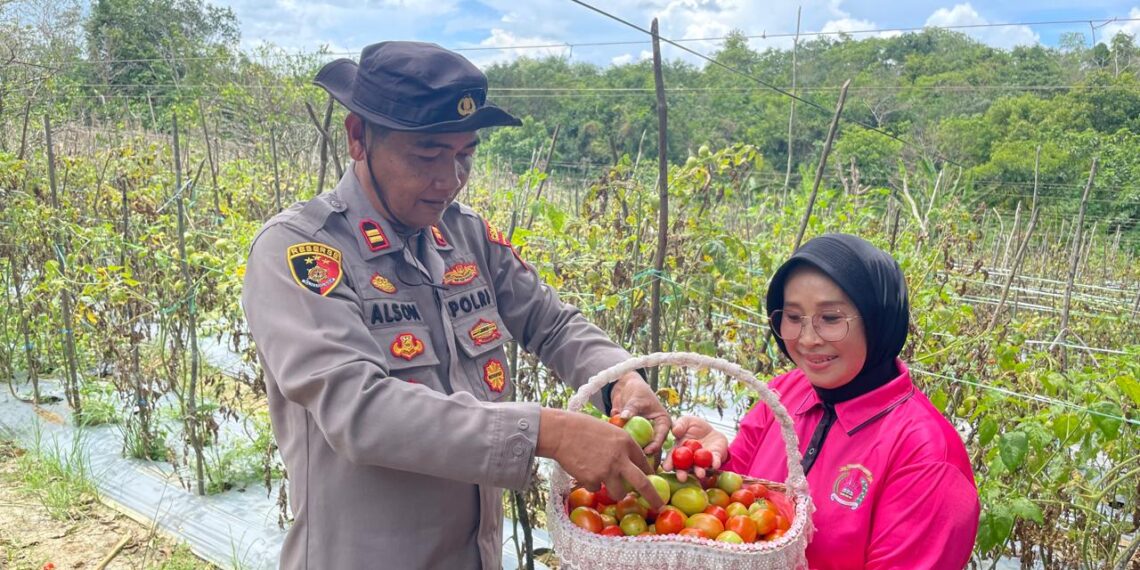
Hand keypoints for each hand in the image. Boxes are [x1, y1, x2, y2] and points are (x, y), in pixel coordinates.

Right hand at [537, 408, 664, 508]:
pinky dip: (592, 483)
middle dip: (653, 498)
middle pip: (643, 484)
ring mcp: (606, 471)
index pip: (645, 463)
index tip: (651, 481)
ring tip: (603, 479)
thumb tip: (629, 463)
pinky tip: (583, 469)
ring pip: (619, 493)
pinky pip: (597, 488)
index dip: (649, 474)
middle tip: (659, 506)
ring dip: (615, 491)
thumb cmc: (583, 428)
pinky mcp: (592, 480)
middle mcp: (620, 458)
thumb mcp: (609, 430)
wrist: (561, 432)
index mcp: (626, 443)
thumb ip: (621, 446)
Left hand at [609, 371, 670, 455]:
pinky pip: (626, 440)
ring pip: (638, 446)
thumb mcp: (636, 399)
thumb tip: (623, 417)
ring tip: (620, 440)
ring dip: (629, 445)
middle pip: (650, 446)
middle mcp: (654, 431)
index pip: (661, 437)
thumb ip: (631, 409)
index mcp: (663, 423)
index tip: (645, 451)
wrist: (625, 388)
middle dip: (641, 452)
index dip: (654, 446)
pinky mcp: (631, 435)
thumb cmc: (637, 390)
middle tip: (631, 455)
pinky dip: (619, 437)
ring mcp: (642, 434)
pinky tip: (613, 428)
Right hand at [660, 415, 728, 482]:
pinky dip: (715, 463)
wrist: (712, 430)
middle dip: (683, 474)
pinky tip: (715, 465)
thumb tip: (675, 431)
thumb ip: (680, 424)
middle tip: (682, 478)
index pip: (672, 458)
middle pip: (684, 468)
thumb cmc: (694, 426)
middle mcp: (689, 459)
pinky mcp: (715, 458)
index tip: (666, 468)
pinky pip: (715, 461)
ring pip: (700, 468)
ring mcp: (702, 461)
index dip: (669, 463)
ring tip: (700, 474)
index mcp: (679, 450)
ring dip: (699, 472)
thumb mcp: (686, 421)